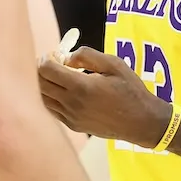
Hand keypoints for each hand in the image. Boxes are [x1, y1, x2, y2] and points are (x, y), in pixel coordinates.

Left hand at [38, 47, 169, 146]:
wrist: (141, 122)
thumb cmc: (130, 90)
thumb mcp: (114, 64)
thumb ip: (87, 55)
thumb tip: (66, 57)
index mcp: (82, 87)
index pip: (46, 69)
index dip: (46, 57)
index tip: (56, 54)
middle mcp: (72, 104)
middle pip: (39, 83)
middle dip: (42, 69)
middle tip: (54, 62)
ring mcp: (70, 117)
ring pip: (42, 98)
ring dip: (44, 84)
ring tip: (58, 76)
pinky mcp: (72, 126)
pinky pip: (51, 109)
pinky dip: (51, 97)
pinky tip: (63, 91)